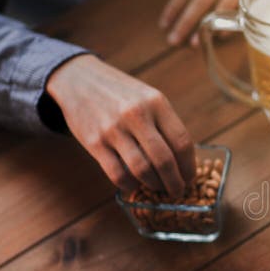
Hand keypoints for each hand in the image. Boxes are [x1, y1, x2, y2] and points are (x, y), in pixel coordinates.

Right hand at [47, 54, 195, 196]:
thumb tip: (183, 162)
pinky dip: (130, 185)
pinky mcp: (94, 142)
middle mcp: (136, 115)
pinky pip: (117, 174)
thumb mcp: (149, 98)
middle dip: (175, 182)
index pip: (182, 142)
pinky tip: (135, 185)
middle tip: (178, 191)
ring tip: (159, 188)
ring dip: (155, 185)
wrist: (78, 78)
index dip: (189, 166)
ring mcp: (113, 129)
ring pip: (142, 170)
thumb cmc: (122, 94)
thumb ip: (166, 125)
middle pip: (165, 160)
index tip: (190, 178)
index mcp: (156, 102)